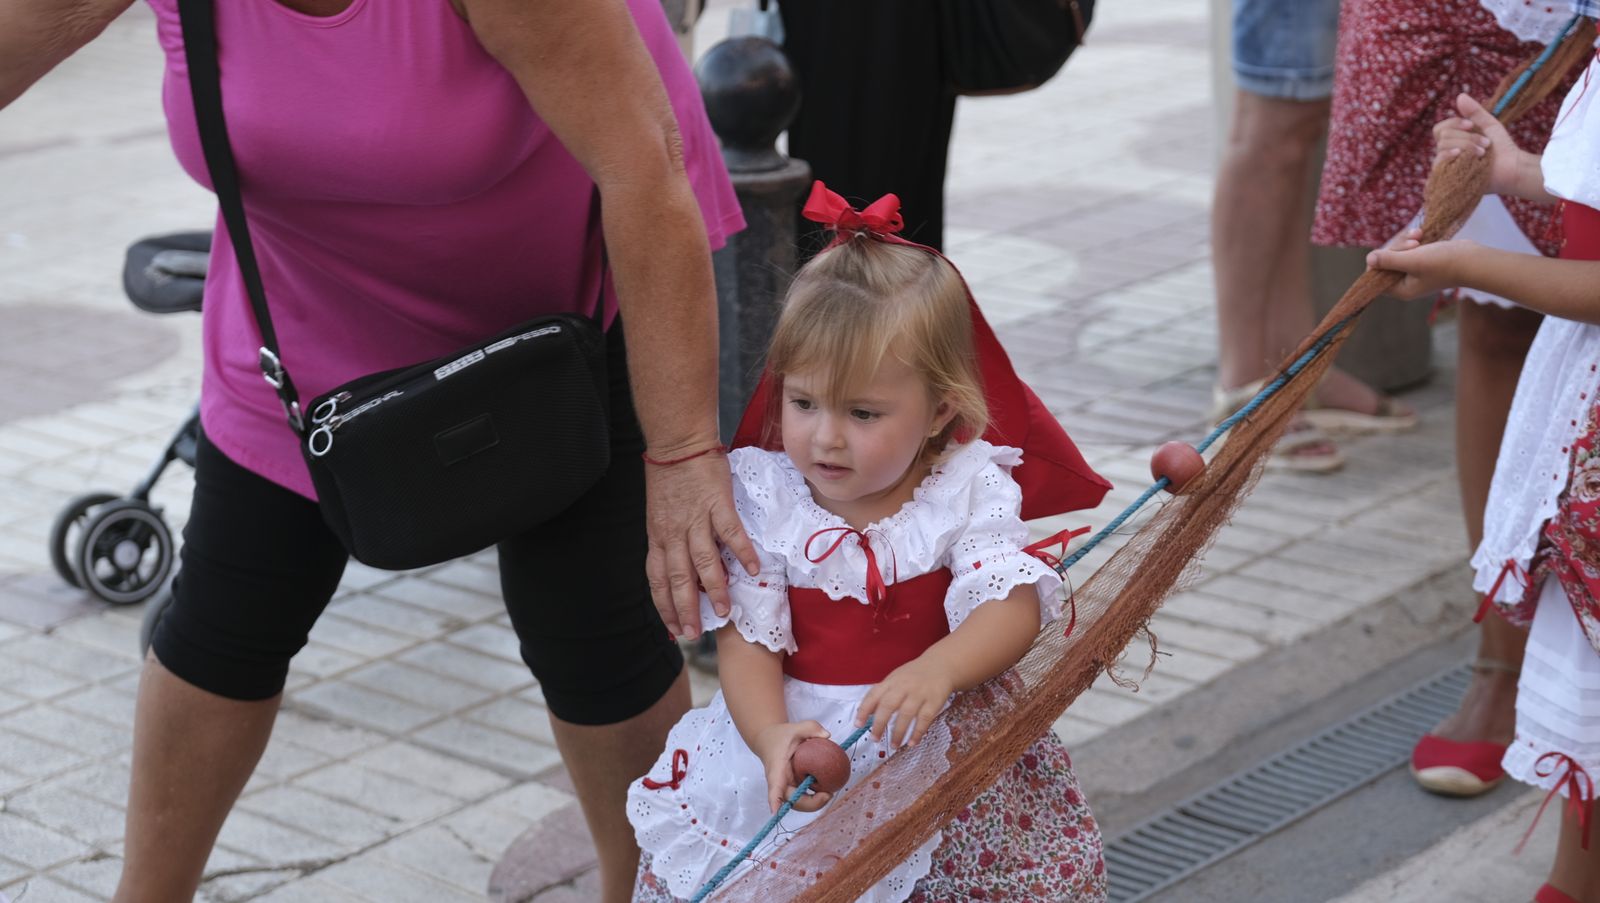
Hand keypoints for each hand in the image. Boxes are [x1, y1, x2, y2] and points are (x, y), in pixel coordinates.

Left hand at [643, 453, 759, 640]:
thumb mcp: (659, 516)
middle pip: (679, 578)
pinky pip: (731, 534)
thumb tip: (680, 571)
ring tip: (724, 611)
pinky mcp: (718, 505)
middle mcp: (674, 533)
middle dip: (686, 609)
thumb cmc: (669, 479)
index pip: (658, 580)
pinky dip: (742, 553)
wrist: (677, 443)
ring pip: (703, 562)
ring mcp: (696, 520)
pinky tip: (752, 570)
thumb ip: (668, 543)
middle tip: (695, 633)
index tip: (674, 627)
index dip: (665, 606)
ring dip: (714, 589)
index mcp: (658, 537)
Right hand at [751, 721, 833, 813]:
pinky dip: (815, 797)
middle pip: (791, 801)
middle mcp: (780, 782)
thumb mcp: (795, 727)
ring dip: (814, 802)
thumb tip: (827, 736)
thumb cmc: (780, 736)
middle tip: (828, 794)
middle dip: (809, 804)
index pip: (774, 786)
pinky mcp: (793, 788)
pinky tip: (827, 788)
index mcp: (777, 768)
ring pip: (799, 803)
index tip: (775, 812)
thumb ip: (811, 727)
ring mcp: (786, 787)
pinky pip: (804, 797)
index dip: (775, 800)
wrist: (768, 741)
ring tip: (829, 792)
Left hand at [856, 657, 953, 747]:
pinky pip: (924, 719)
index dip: (864, 710)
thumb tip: (866, 713)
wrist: (942, 664)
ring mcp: (919, 694)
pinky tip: (912, 742)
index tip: (858, 724)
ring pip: (906, 714)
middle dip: (879, 724)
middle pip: (888, 705)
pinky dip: (917, 732)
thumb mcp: (895, 679)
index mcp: (892, 681)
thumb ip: (882, 695)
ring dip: (898, 732)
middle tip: (874, 739)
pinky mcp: (934, 701)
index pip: (874, 695)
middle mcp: (904, 686)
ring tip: (893, 745)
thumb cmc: (915, 675)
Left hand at [1366, 231, 1476, 299]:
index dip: (1379, 262)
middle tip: (1413, 242)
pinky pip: (1409, 250)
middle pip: (1386, 263)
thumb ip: (1389, 260)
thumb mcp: (1413, 260)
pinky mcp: (1423, 262)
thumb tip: (1368, 259)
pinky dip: (1413, 240)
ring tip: (1419, 235)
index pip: (1376, 277)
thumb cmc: (1444, 263)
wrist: (1473, 259)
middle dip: (1396, 248)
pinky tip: (1420, 233)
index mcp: (1401, 290)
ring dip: (1405, 241)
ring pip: (1397, 253)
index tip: (1392, 251)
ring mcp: (1415, 273)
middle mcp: (1406, 284)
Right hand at [1432, 93, 1521, 195]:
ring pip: (1443, 146)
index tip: (1471, 125)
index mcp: (1454, 141)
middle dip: (1466, 137)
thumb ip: (1474, 112)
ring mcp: (1446, 165)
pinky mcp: (1447, 177)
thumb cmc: (1501, 148)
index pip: (1440, 129)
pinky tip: (1461, 156)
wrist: (1511, 167)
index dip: (1453, 123)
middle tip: (1486, 143)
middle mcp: (1447, 153)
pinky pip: (1438, 162)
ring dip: (1466, 146)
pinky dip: (1449, 155)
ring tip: (1482, 153)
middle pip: (1443, 136)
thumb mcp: (1488, 125)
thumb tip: (1460, 96)